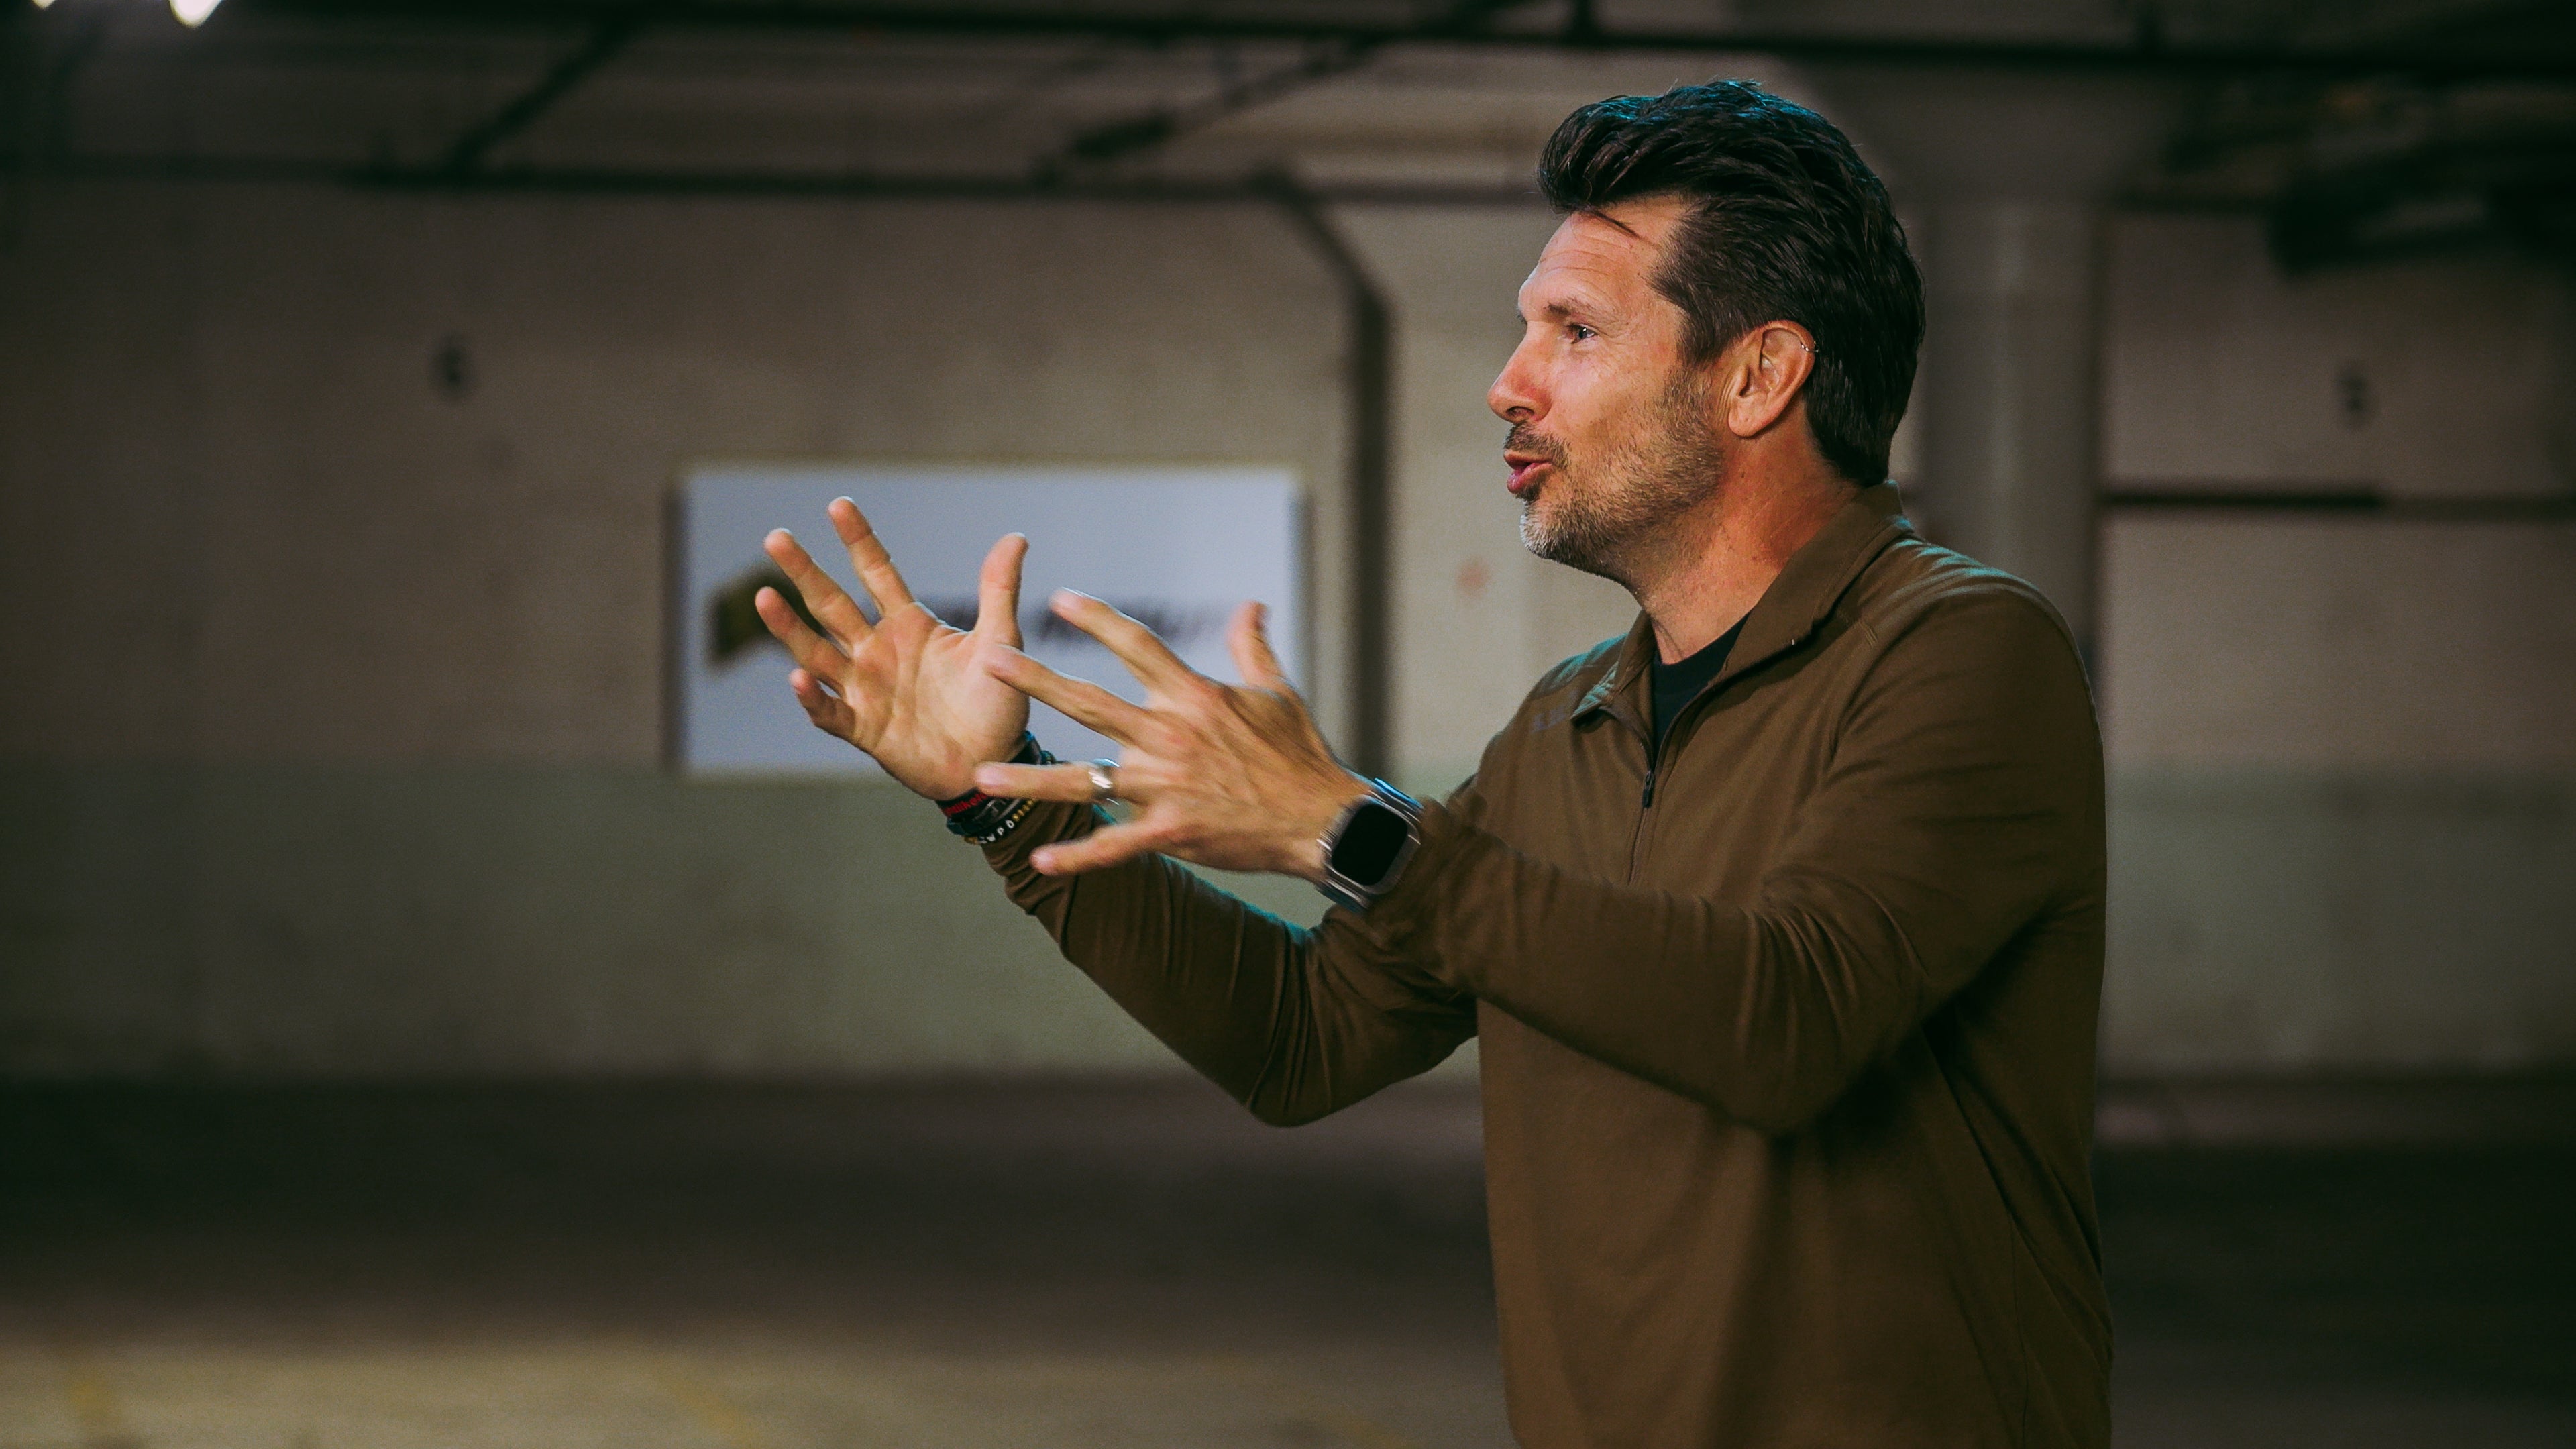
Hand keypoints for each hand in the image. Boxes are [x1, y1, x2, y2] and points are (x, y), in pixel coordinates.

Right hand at [754, 498, 1030, 799]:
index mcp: (909, 625)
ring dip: (790, 628)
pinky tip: (799, 677)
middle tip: (776, 538)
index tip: (838, 505)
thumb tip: (1016, 537)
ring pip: (817, 653)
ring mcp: (866, 689)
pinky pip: (830, 711)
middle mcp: (878, 651)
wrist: (995, 763)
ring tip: (763, 597)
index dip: (858, 540)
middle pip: (832, 605)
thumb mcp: (1000, 642)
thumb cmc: (997, 702)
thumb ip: (999, 591)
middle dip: (805, 572)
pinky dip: (812, 697)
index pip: (876, 572)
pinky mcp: (864, 729)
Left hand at [970, 591, 1372, 878]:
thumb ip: (1253, 647)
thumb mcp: (1277, 693)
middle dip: (1035, 681)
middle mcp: (1171, 735)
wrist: (1322, 819)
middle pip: (1089, 703)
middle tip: (990, 660)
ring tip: (983, 774)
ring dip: (1031, 778)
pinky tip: (1038, 861)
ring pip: (1085, 780)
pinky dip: (1076, 856)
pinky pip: (1113, 846)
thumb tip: (1250, 606)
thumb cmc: (1299, 754)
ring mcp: (1167, 786)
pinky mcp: (1170, 831)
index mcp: (1194, 696)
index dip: (1098, 619)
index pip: (1138, 646)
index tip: (1061, 600)